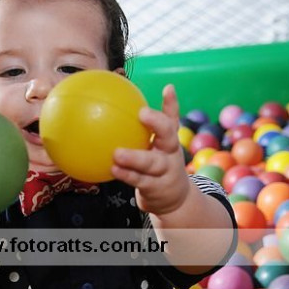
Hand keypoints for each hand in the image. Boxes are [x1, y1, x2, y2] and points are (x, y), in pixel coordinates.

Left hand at [111, 84, 190, 216]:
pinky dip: (126, 175)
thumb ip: (156, 122)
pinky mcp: (154, 188)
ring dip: (134, 158)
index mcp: (170, 141)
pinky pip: (139, 180)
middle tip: (142, 113)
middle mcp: (170, 154)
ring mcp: (164, 172)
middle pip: (169, 137)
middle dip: (158, 124)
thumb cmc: (162, 164)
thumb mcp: (162, 145)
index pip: (172, 119)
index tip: (166, 89)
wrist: (175, 200)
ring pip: (151, 163)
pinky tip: (113, 169)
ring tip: (117, 153)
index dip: (171, 105)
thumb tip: (150, 94)